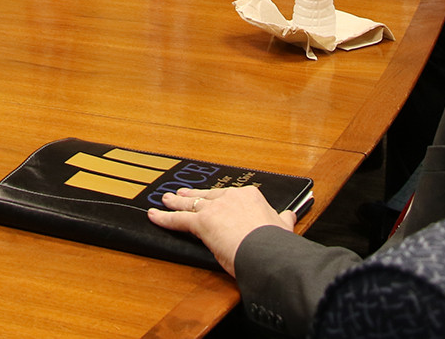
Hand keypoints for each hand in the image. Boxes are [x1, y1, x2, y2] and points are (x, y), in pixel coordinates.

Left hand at [146, 186, 296, 276]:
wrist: (267, 251)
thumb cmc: (274, 242)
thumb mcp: (283, 226)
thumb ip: (283, 219)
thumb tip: (289, 215)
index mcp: (250, 197)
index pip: (229, 196)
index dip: (218, 198)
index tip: (214, 199)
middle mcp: (231, 198)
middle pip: (207, 196)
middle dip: (192, 195)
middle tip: (181, 193)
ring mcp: (215, 209)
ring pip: (190, 204)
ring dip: (175, 202)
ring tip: (165, 200)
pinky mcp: (202, 223)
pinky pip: (178, 220)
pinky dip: (164, 218)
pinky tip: (154, 216)